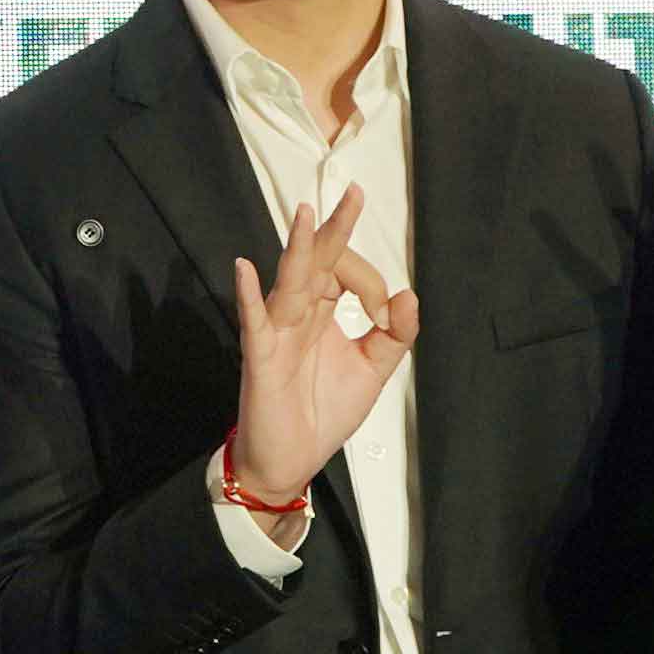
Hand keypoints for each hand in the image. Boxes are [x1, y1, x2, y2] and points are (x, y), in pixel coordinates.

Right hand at [223, 184, 418, 505]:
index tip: (385, 315)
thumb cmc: (323, 413)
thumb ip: (394, 336)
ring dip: (296, 247)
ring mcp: (277, 332)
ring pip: (289, 282)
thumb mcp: (372, 371)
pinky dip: (247, 295)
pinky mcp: (260, 357)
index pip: (346, 274)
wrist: (291, 461)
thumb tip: (408, 296)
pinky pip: (253, 321)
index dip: (372, 285)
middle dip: (335, 228)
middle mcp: (299, 315)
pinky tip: (244, 269)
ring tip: (305, 214)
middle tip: (354, 193)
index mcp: (323, 313)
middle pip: (317, 261)